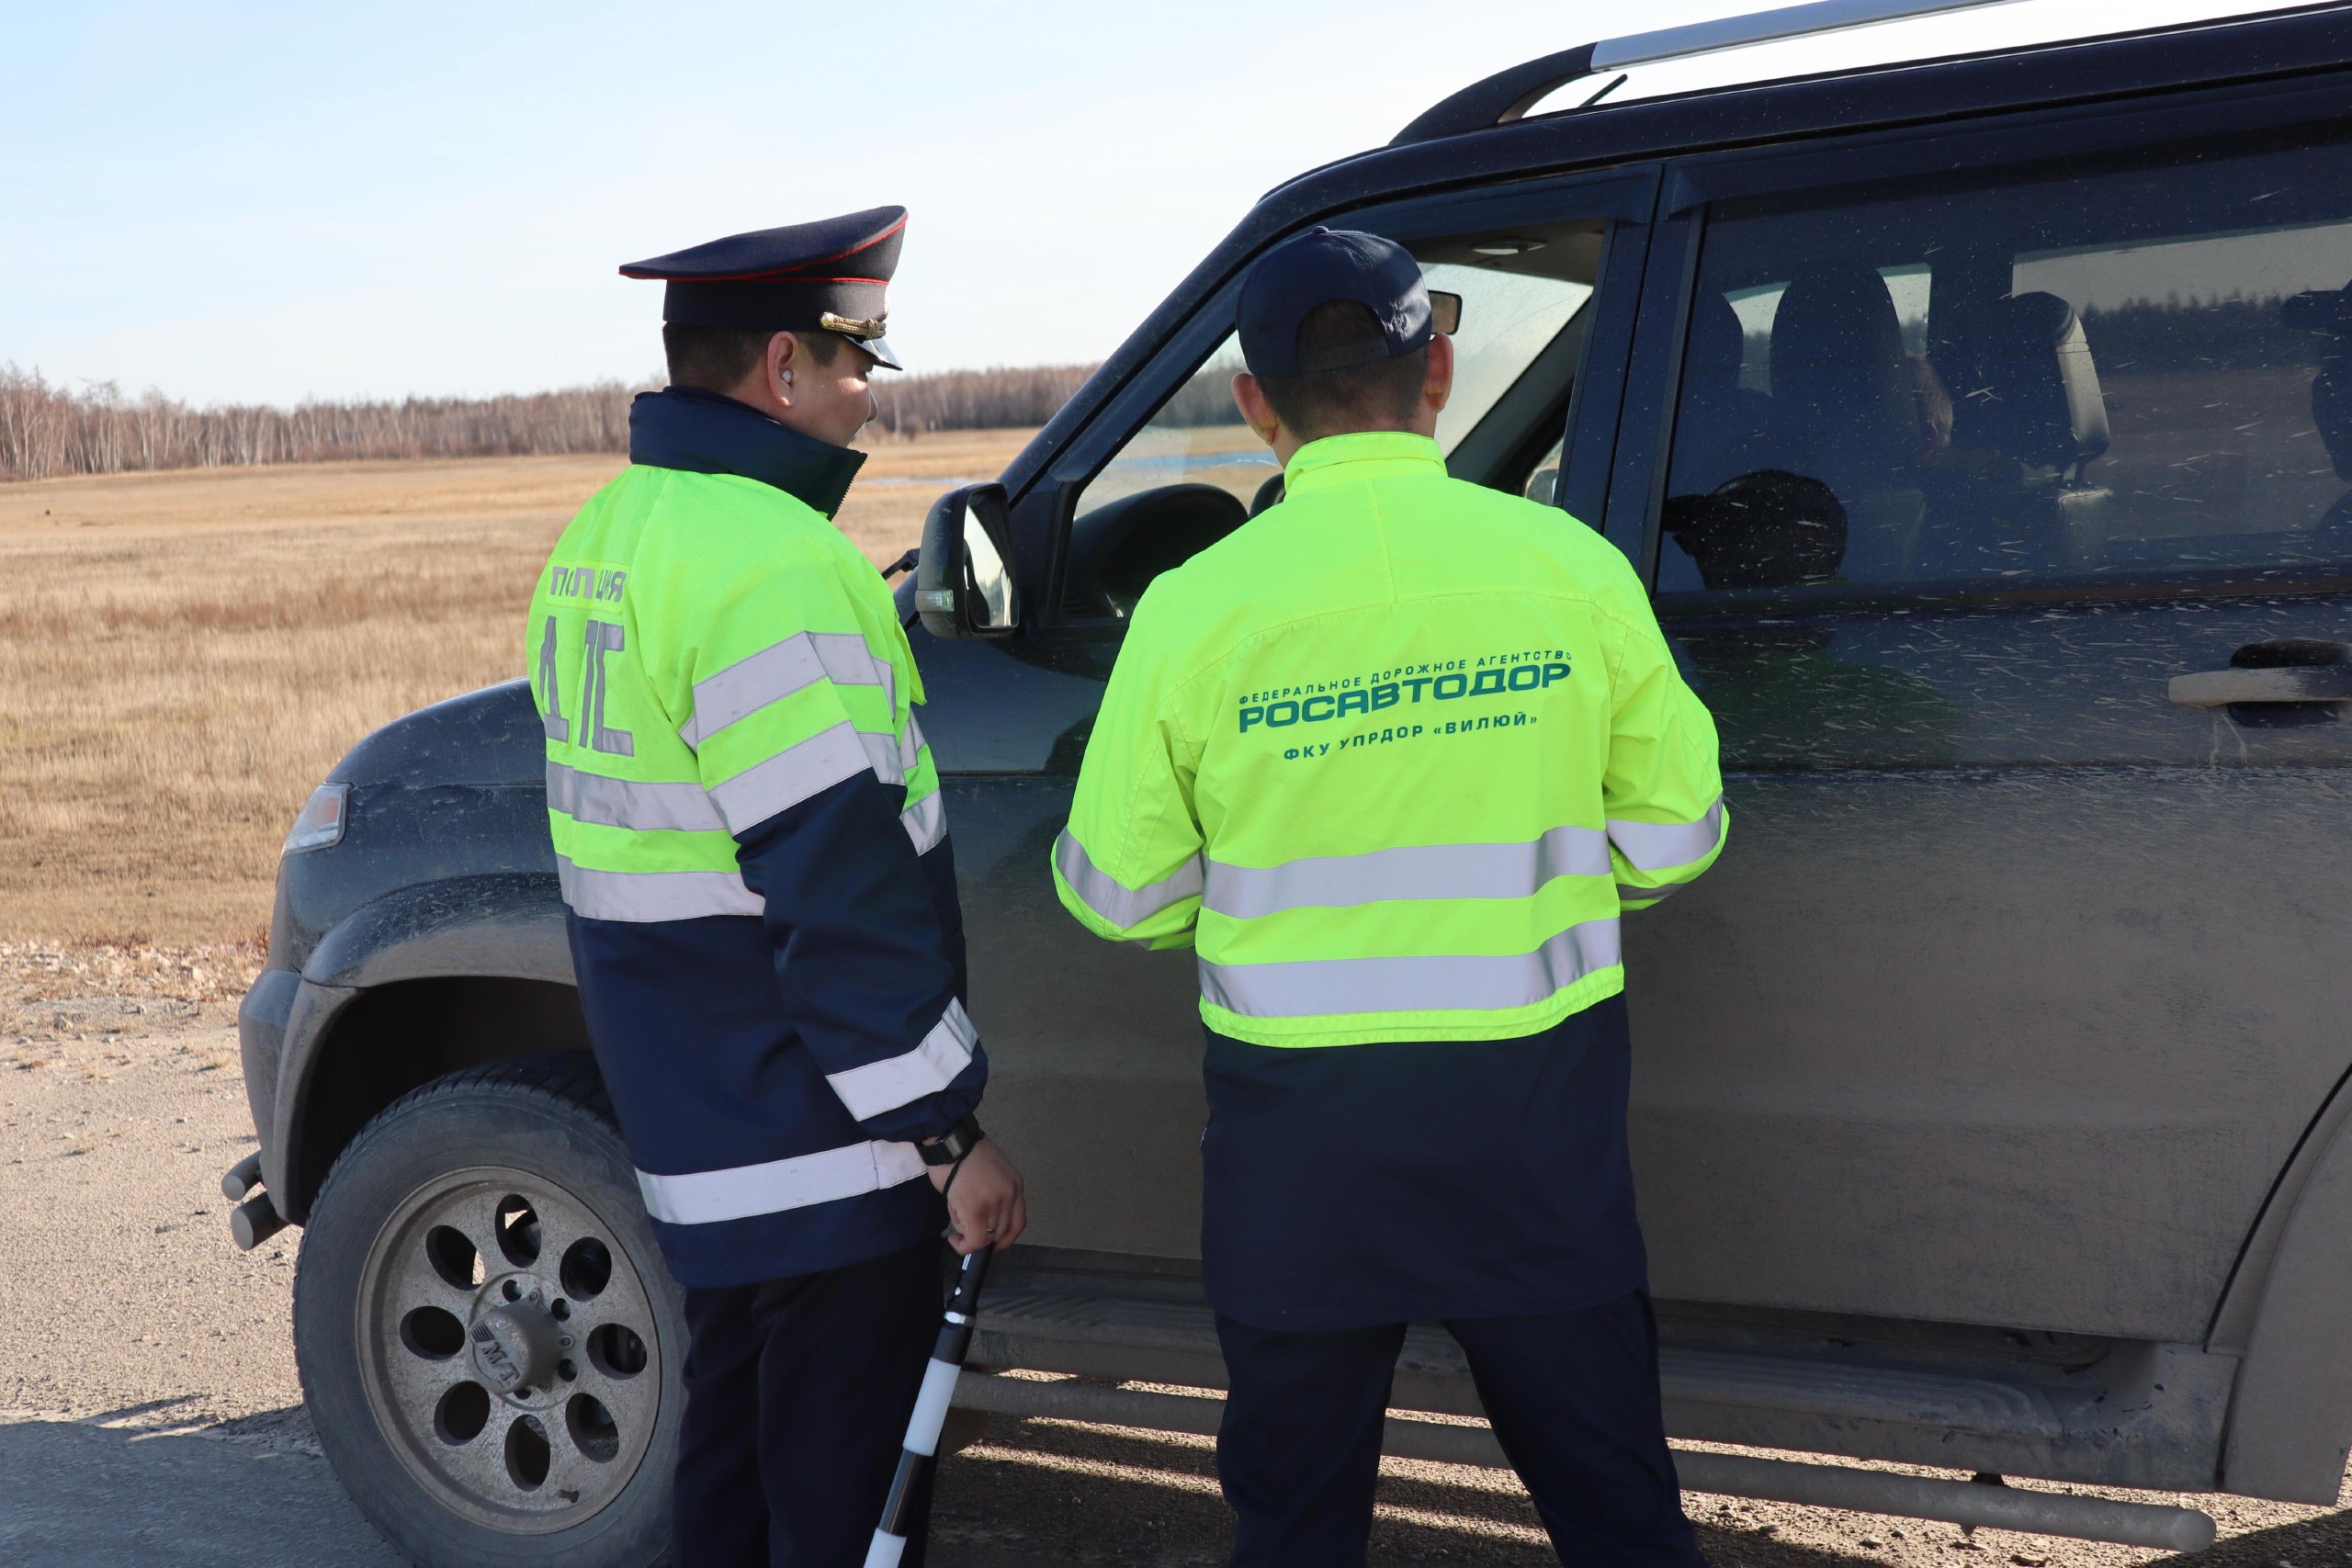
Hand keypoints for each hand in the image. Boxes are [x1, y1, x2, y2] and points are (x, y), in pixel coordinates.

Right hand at [928, 1138, 1025, 1254]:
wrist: (949, 1142)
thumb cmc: (963, 1153)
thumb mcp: (991, 1173)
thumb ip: (994, 1195)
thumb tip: (984, 1220)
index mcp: (1015, 1185)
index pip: (1019, 1222)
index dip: (1006, 1238)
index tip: (992, 1242)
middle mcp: (1010, 1196)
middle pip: (1002, 1231)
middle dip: (984, 1237)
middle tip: (966, 1233)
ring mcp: (995, 1204)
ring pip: (987, 1236)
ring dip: (970, 1236)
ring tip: (957, 1222)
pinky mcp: (977, 1210)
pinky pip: (975, 1240)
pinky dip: (964, 1245)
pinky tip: (954, 1240)